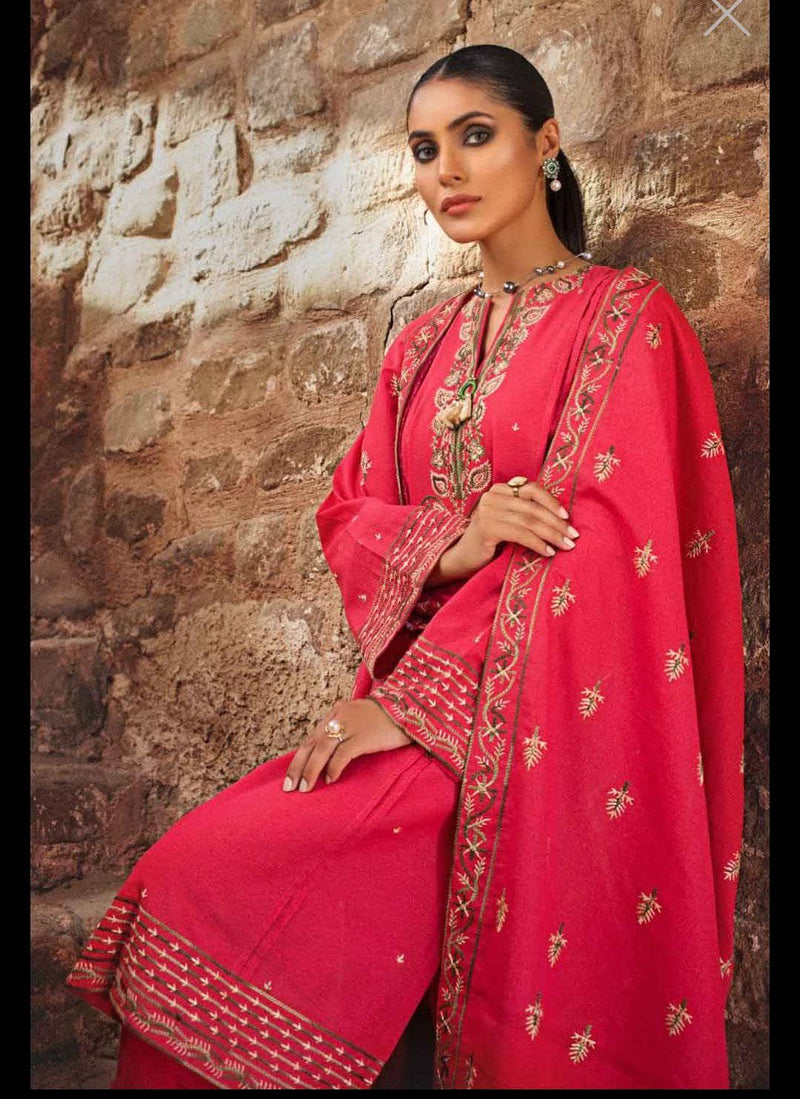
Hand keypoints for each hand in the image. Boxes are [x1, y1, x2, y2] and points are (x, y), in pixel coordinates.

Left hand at [282, 698, 412, 792]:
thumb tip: (330, 757)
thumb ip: (345, 731)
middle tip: (289, 787)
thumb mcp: (360, 720)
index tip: (292, 775)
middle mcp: (339, 717)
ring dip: (311, 770)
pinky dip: (333, 768)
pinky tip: (330, 780)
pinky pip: (342, 754)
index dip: (300, 758)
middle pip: (312, 744)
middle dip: (298, 766)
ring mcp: (350, 726)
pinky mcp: (363, 736)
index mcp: (336, 712)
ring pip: (322, 749)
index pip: (312, 737)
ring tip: (304, 788)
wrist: (410, 708)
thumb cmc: (387, 719)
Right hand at [430, 479, 580, 584]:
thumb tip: (562, 518)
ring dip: (552, 534)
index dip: (552, 501)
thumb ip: (526, 512)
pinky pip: (520, 534)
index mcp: (500, 490)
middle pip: (533, 507)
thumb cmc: (491, 542)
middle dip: (556, 523)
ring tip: (565, 546)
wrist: (463, 559)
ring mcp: (488, 511)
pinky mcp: (487, 527)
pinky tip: (548, 552)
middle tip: (573, 536)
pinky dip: (537, 543)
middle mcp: (492, 496)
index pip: (532, 488)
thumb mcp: (509, 522)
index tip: (568, 517)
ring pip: (529, 520)